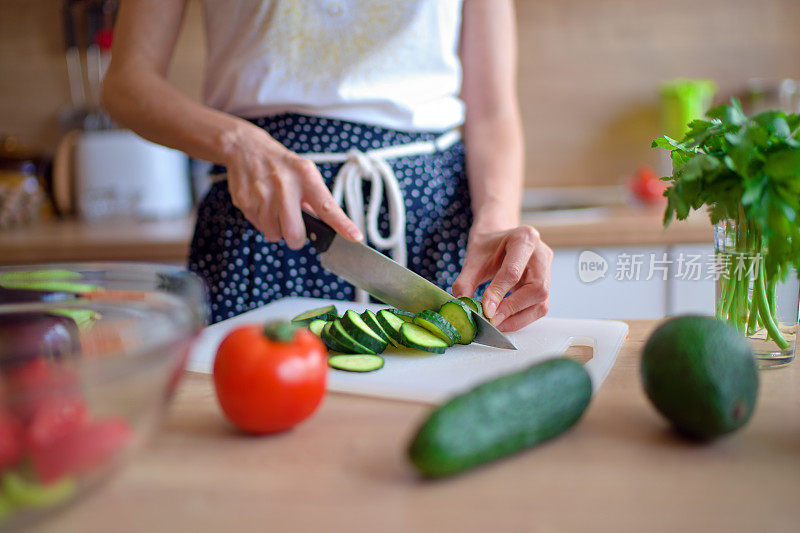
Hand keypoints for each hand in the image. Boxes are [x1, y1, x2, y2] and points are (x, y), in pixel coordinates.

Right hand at [222, 122, 361, 248]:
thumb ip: (315, 200)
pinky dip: (262, 222)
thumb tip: (326, 226)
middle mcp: (285, 185)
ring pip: (274, 235)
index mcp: (306, 176)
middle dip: (296, 238)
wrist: (246, 148)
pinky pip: (258, 227)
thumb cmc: (281, 165)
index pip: (327, 206)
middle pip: (294, 233)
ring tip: (276, 210)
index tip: (355, 236)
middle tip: (294, 228)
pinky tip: (263, 206)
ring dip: (277, 229)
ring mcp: (263, 194)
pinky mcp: (245, 202)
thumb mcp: (304, 174)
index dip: (342, 225)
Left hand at [452, 225, 552, 331]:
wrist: (496, 242)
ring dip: (518, 319)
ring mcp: (547, 271)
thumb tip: (465, 308)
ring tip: (495, 323)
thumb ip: (465, 283)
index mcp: (524, 238)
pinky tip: (504, 320)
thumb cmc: (486, 248)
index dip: (498, 293)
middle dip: (512, 309)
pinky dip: (520, 319)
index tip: (485, 310)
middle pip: (537, 289)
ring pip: (541, 303)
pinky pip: (538, 308)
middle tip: (491, 320)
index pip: (513, 271)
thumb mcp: (472, 261)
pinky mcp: (545, 287)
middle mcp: (541, 254)